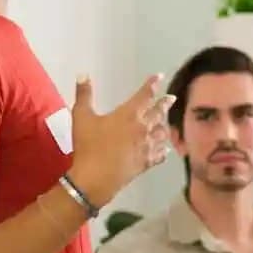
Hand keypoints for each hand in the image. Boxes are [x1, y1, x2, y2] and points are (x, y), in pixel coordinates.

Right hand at [66, 74, 172, 207]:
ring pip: (162, 132)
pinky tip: (166, 149)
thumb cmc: (88, 145)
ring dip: (165, 125)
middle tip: (171, 98)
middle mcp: (142, 128)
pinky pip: (160, 154)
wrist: (96, 177)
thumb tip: (83, 75)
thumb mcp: (81, 116)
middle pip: (158, 112)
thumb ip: (84, 94)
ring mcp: (147, 146)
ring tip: (167, 122)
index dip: (152, 84)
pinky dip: (164, 149)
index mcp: (129, 114)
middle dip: (165, 103)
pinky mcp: (147, 162)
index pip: (144, 95)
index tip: (159, 77)